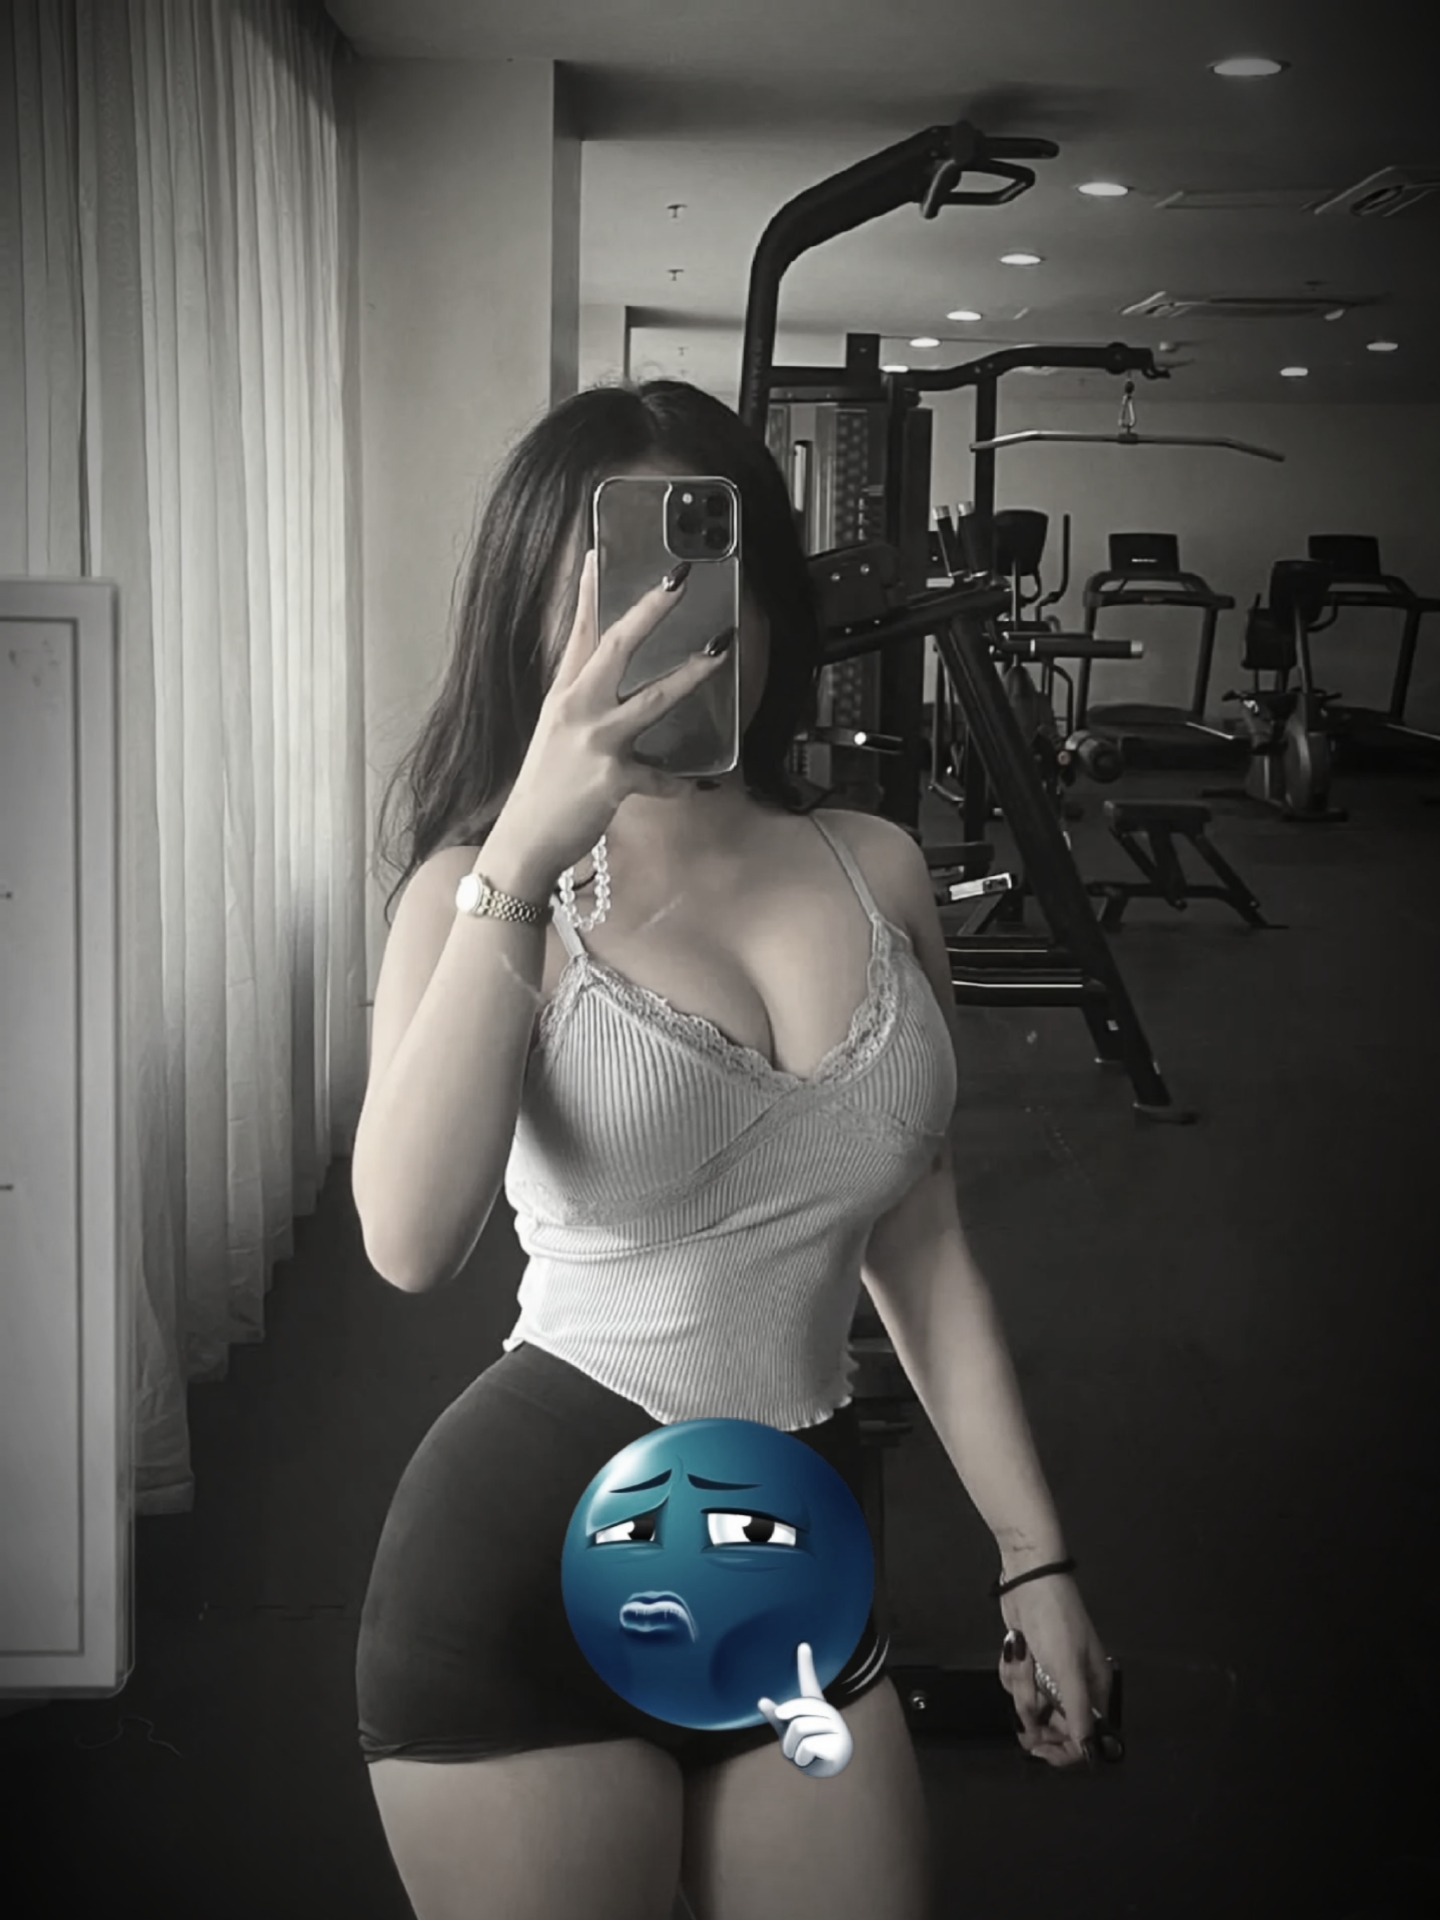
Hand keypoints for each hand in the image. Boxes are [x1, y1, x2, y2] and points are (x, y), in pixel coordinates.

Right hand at [499, 548, 729, 881]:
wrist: (524, 840)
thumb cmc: (545, 788)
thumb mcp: (557, 735)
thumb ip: (583, 706)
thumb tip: (609, 687)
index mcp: (563, 695)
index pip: (577, 633)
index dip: (586, 591)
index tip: (597, 552)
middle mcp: (577, 709)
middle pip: (617, 648)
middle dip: (650, 611)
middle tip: (678, 580)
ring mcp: (596, 742)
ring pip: (652, 700)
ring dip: (689, 675)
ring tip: (719, 653)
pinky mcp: (614, 778)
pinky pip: (660, 778)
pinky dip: (676, 785)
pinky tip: (690, 787)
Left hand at [757, 1642, 853, 1778]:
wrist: (829, 1769)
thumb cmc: (808, 1746)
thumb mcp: (790, 1732)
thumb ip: (777, 1717)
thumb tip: (761, 1699)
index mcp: (814, 1705)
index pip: (809, 1682)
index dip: (805, 1664)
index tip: (803, 1644)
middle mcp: (827, 1712)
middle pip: (794, 1718)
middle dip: (787, 1740)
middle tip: (794, 1750)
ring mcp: (835, 1727)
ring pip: (798, 1731)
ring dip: (793, 1751)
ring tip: (803, 1755)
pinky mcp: (838, 1744)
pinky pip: (806, 1748)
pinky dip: (802, 1759)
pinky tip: (813, 1760)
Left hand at [997, 1575, 1116, 1767]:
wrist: (1027, 1581)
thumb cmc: (1055, 1622)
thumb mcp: (1068, 1668)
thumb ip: (1078, 1712)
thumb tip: (1090, 1751)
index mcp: (1094, 1690)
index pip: (1084, 1738)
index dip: (1063, 1750)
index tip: (1040, 1748)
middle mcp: (1074, 1688)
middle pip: (1052, 1726)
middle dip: (1033, 1708)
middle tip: (1026, 1687)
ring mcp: (1049, 1676)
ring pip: (1029, 1704)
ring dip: (1021, 1683)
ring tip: (1024, 1655)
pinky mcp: (1029, 1664)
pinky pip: (1016, 1686)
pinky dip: (1012, 1671)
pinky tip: (1015, 1650)